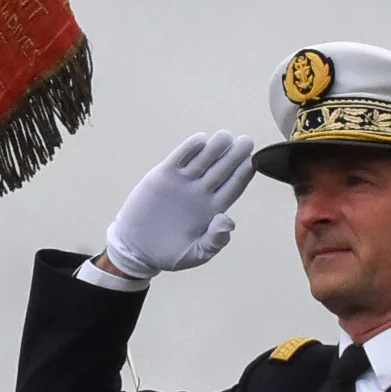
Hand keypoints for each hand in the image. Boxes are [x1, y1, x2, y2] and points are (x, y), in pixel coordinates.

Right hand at [100, 132, 255, 277]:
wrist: (137, 249)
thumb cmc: (169, 254)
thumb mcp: (195, 255)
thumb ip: (214, 241)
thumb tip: (228, 221)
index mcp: (213, 208)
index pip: (233, 187)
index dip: (243, 174)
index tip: (253, 161)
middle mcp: (201, 191)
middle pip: (222, 169)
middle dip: (234, 155)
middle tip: (246, 142)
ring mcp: (183, 182)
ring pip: (203, 159)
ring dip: (215, 147)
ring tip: (225, 137)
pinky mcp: (163, 176)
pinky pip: (179, 157)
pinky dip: (189, 148)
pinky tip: (201, 140)